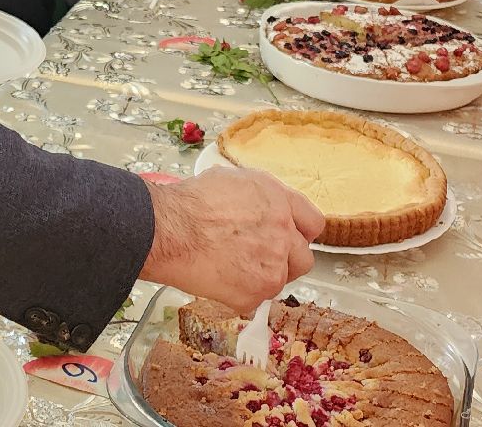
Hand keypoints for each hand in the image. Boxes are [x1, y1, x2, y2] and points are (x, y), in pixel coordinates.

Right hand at [140, 168, 324, 313]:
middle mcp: (284, 233)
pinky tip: (218, 279)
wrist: (169, 230)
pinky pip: (255, 300)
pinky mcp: (257, 292)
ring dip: (261, 278)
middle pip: (304, 257)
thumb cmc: (189, 203)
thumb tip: (263, 207)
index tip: (287, 239)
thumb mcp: (232, 180)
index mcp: (280, 202)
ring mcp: (273, 266)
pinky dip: (239, 295)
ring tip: (230, 268)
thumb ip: (260, 198)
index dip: (298, 232)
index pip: (312, 223)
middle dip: (285, 260)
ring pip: (280, 281)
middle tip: (258, 259)